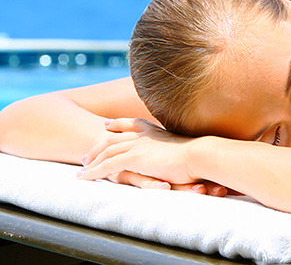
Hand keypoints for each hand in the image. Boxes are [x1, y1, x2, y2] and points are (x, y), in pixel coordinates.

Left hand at [78, 118, 234, 196]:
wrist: (199, 155)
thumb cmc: (199, 155)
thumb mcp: (186, 148)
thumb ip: (179, 149)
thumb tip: (184, 153)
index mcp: (155, 131)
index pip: (132, 124)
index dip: (118, 124)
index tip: (107, 125)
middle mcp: (143, 135)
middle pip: (113, 138)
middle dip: (98, 146)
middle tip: (86, 154)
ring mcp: (137, 146)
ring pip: (106, 152)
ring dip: (92, 161)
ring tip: (81, 168)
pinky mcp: (133, 158)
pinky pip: (106, 166)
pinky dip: (93, 172)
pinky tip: (84, 177)